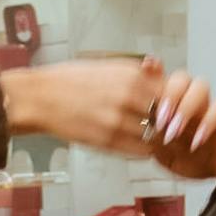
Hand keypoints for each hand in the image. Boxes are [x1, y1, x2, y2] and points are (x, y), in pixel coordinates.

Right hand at [4, 57, 163, 156]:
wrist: (41, 98)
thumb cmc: (72, 80)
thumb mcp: (108, 65)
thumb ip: (138, 71)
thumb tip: (160, 71)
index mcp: (131, 75)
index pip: (171, 94)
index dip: (173, 103)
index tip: (170, 108)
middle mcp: (128, 97)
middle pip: (166, 116)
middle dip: (167, 122)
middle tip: (164, 125)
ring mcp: (118, 121)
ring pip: (155, 136)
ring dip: (154, 138)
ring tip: (146, 135)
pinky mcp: (107, 141)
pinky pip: (140, 150)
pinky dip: (142, 149)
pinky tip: (134, 143)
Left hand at [150, 71, 215, 183]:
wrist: (209, 170)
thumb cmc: (182, 155)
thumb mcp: (155, 147)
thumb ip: (145, 132)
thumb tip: (130, 123)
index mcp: (169, 100)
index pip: (162, 75)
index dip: (154, 68)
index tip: (146, 68)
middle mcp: (187, 97)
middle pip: (182, 77)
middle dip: (170, 94)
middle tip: (160, 119)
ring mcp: (206, 104)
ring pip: (201, 86)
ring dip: (187, 106)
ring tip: (175, 131)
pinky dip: (207, 123)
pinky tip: (195, 141)